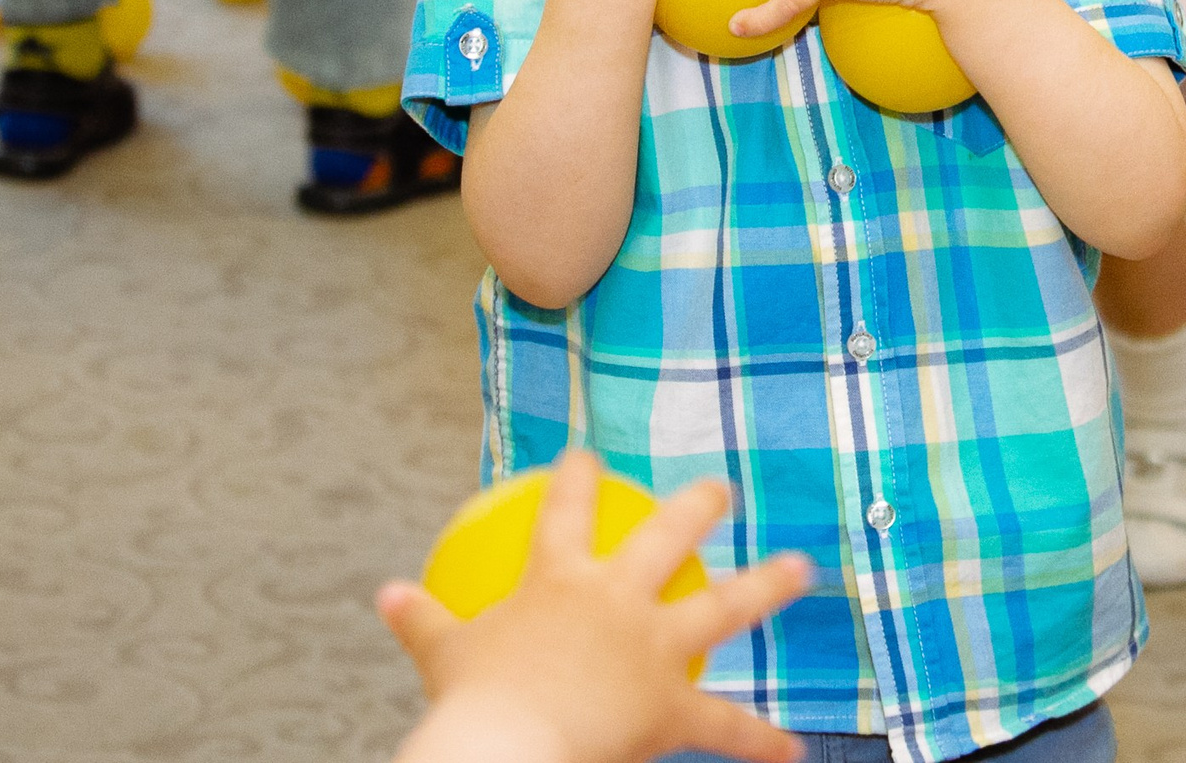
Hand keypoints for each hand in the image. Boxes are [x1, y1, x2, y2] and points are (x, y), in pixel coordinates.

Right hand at [381, 451, 811, 762]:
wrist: (505, 750)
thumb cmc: (469, 704)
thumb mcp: (439, 655)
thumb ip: (420, 619)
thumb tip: (382, 594)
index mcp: (558, 579)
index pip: (567, 508)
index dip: (579, 474)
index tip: (587, 453)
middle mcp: (616, 599)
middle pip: (668, 536)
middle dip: (698, 506)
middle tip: (722, 488)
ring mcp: (652, 648)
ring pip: (724, 607)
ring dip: (768, 584)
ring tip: (803, 568)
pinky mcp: (671, 706)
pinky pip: (726, 725)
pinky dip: (761, 739)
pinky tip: (794, 748)